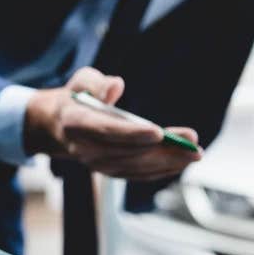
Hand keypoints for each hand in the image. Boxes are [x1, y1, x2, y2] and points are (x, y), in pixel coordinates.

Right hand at [23, 66, 201, 180]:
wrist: (59, 127)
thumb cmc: (77, 97)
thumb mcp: (81, 80)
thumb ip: (97, 82)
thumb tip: (116, 86)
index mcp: (76, 124)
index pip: (106, 131)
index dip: (131, 133)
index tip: (158, 132)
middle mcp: (86, 150)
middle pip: (128, 153)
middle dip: (162, 150)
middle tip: (192, 143)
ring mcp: (98, 165)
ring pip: (137, 167)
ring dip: (168, 161)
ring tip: (194, 153)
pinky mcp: (111, 171)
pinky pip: (138, 174)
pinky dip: (161, 169)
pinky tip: (182, 162)